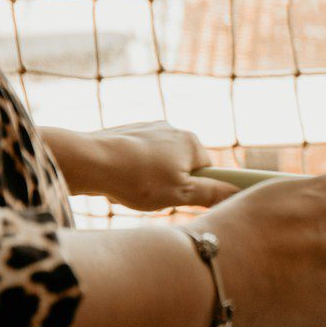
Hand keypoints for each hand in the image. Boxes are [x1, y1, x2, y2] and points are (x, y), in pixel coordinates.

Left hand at [49, 122, 238, 210]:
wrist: (88, 161)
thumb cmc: (136, 179)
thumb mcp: (179, 194)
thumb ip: (212, 194)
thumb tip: (238, 193)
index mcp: (191, 141)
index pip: (206, 170)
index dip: (195, 187)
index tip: (181, 198)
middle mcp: (173, 129)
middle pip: (181, 165)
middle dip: (169, 183)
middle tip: (153, 196)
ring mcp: (148, 128)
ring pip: (158, 162)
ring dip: (149, 177)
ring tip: (131, 189)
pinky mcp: (126, 132)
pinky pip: (137, 156)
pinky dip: (131, 169)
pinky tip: (118, 180)